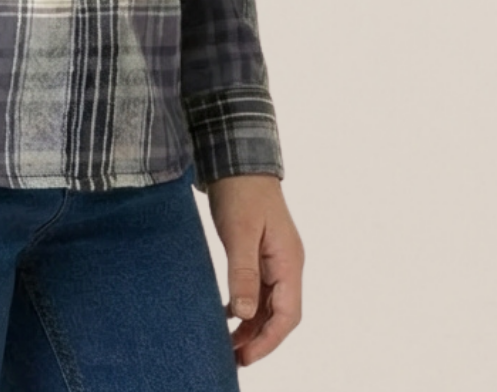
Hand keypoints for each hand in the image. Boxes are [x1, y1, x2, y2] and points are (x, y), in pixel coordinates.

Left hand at [206, 173, 303, 367]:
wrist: (236, 158)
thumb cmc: (240, 191)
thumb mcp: (239, 233)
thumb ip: (243, 273)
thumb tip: (245, 314)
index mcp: (289, 261)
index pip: (288, 314)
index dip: (268, 340)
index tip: (246, 356)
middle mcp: (286, 263)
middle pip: (279, 314)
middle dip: (259, 338)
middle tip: (232, 357)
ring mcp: (274, 258)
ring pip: (268, 304)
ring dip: (251, 325)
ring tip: (228, 344)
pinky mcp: (259, 252)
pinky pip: (258, 289)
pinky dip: (245, 306)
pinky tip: (228, 314)